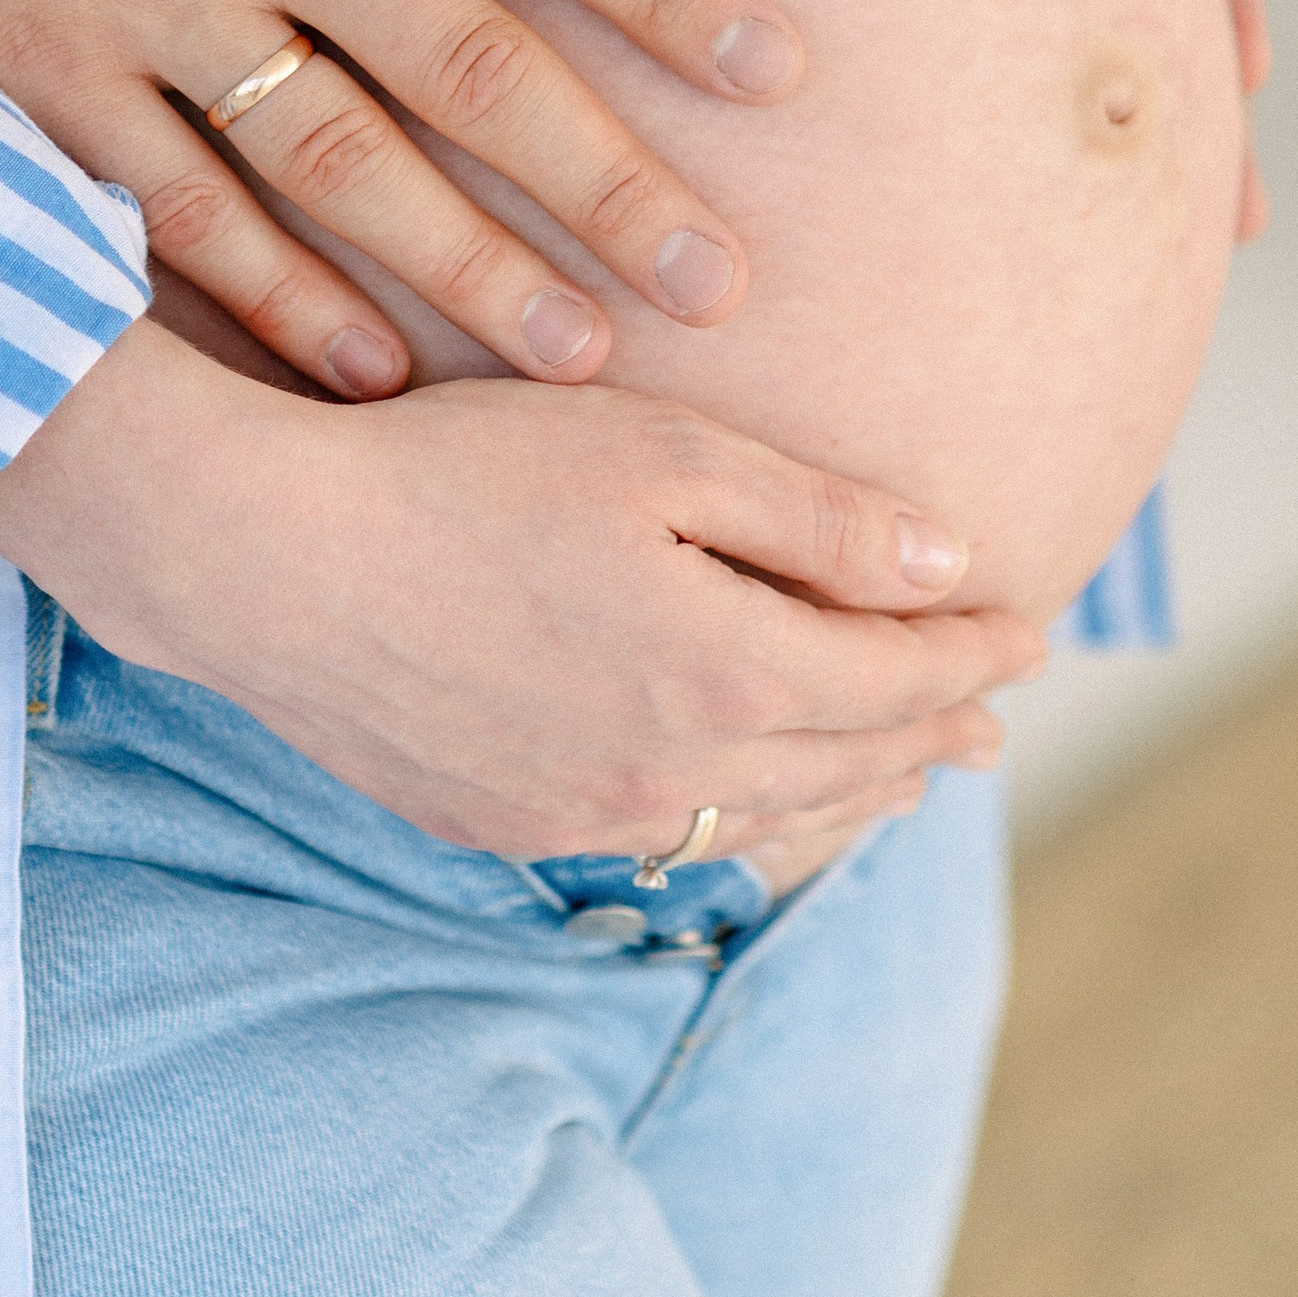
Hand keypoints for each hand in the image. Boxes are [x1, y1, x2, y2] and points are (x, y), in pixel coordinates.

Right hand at [0, 0, 805, 397]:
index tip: (776, 74)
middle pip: (474, 70)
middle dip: (612, 188)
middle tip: (723, 290)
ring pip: (340, 168)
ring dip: (469, 276)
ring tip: (578, 363)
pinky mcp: (24, 63)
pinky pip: (169, 208)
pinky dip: (266, 299)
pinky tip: (353, 371)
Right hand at [0, 323, 1047, 857]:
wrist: (265, 561)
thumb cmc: (458, 472)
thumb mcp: (655, 454)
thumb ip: (812, 518)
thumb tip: (949, 561)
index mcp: (729, 678)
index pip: (902, 676)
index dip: (975, 647)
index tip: (1032, 627)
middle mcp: (672, 778)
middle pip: (849, 767)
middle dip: (931, 732)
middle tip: (989, 714)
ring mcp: (583, 816)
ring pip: (763, 824)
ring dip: (848, 793)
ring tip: (898, 773)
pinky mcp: (501, 823)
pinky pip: (664, 842)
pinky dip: (737, 820)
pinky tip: (735, 798)